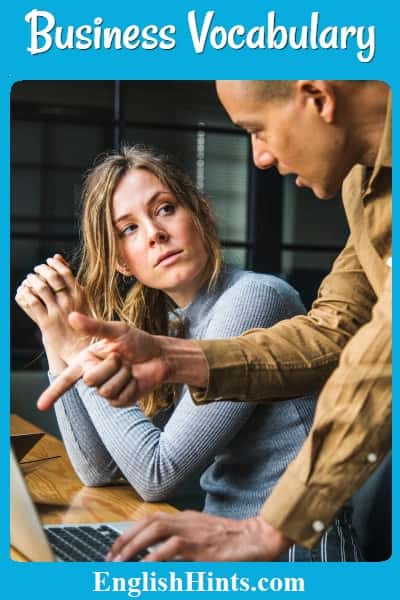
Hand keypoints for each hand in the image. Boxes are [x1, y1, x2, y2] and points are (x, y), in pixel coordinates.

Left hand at [15, 255, 87, 362]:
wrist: (80, 348)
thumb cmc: (81, 322)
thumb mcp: (80, 298)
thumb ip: (69, 279)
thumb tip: (57, 256)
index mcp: (80, 295)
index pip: (65, 272)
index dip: (54, 264)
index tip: (48, 262)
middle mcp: (69, 302)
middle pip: (52, 277)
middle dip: (41, 270)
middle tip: (36, 270)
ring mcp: (58, 312)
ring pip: (41, 288)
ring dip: (32, 281)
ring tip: (29, 280)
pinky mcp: (46, 323)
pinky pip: (32, 303)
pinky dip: (25, 294)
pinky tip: (23, 292)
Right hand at [37, 312, 168, 409]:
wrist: (159, 356)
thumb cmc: (137, 341)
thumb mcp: (117, 331)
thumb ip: (94, 327)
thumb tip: (71, 316)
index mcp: (87, 360)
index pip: (66, 378)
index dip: (53, 392)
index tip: (40, 406)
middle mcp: (94, 376)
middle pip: (90, 380)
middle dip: (110, 366)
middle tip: (121, 358)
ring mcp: (106, 390)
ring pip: (106, 390)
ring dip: (122, 375)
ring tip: (129, 367)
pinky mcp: (120, 401)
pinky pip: (120, 398)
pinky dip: (131, 385)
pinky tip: (135, 379)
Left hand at [106, 511, 292, 561]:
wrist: (258, 538)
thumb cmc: (234, 541)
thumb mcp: (205, 538)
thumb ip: (184, 542)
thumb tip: (161, 556)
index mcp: (186, 519)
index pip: (151, 519)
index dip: (131, 532)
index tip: (116, 547)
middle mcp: (186, 521)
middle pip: (149, 522)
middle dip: (126, 538)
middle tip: (111, 558)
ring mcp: (193, 532)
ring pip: (156, 530)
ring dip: (134, 546)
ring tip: (120, 563)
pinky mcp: (201, 546)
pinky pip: (172, 548)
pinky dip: (155, 558)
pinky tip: (144, 569)